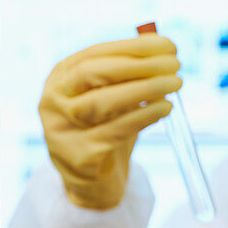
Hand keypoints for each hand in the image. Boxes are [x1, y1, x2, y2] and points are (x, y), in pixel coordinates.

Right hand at [39, 35, 180, 209]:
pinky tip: (165, 107)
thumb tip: (163, 48)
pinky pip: (115, 132)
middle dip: (137, 65)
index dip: (133, 47)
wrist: (91, 181)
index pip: (95, 54)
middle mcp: (53, 101)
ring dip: (143, 89)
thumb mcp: (111, 96)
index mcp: (60, 78)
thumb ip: (129, 74)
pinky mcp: (79, 156)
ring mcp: (62, 130)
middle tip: (174, 64)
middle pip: (92, 74)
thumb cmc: (105, 128)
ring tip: (175, 83)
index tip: (167, 46)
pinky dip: (144, 116)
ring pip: (101, 103)